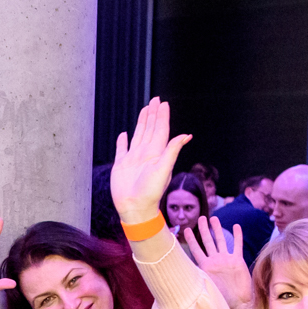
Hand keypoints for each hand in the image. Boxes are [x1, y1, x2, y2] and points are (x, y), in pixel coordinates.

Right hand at [110, 98, 191, 223]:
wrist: (135, 208)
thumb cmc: (150, 192)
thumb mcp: (164, 169)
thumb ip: (172, 151)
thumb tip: (186, 135)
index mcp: (156, 153)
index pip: (160, 130)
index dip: (162, 117)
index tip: (163, 103)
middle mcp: (145, 154)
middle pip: (150, 129)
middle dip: (152, 114)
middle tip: (155, 100)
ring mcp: (133, 159)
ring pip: (138, 136)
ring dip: (141, 122)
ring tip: (144, 110)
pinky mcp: (121, 166)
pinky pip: (122, 150)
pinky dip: (122, 141)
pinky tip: (124, 134)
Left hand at [180, 216, 252, 308]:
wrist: (239, 303)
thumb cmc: (222, 299)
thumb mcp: (206, 287)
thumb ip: (197, 279)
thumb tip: (182, 276)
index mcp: (206, 266)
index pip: (196, 250)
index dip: (191, 240)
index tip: (187, 229)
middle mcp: (215, 261)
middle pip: (208, 241)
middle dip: (204, 229)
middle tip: (201, 217)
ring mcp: (226, 260)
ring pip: (221, 241)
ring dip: (217, 229)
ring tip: (214, 218)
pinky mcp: (237, 261)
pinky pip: (237, 245)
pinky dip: (237, 236)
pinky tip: (236, 226)